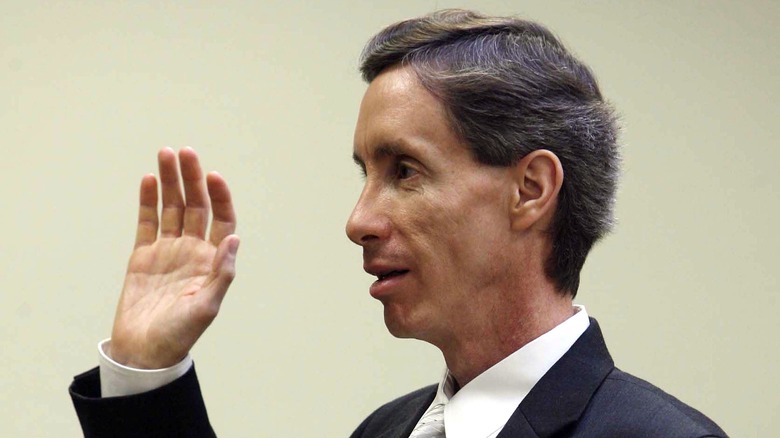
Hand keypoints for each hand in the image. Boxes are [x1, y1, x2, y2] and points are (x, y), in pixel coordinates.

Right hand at [108, 147, 238, 368]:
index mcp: (212, 260)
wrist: (144, 352)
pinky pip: (147, 222)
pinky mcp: (143, 256)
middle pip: (196, 206)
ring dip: (169, 182)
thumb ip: (222, 274)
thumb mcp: (207, 307)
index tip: (213, 176)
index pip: (221, 220)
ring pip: (171, 208)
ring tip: (165, 154)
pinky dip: (147, 201)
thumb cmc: (180, 334)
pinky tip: (148, 180)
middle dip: (191, 178)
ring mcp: (168, 251)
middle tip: (185, 151)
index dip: (220, 197)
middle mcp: (192, 250)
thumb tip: (234, 240)